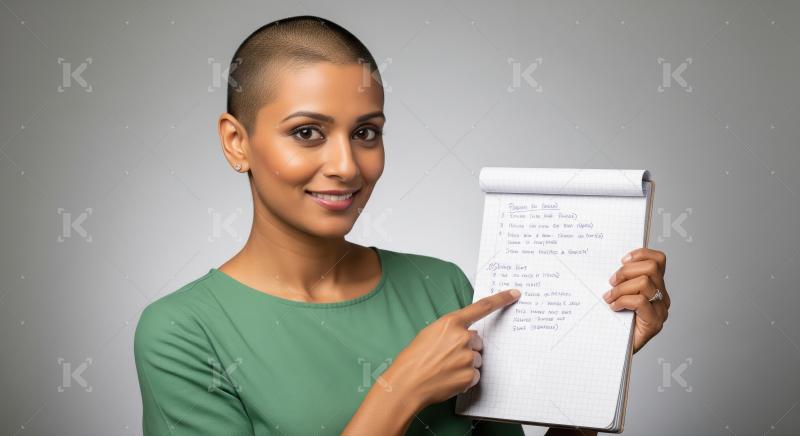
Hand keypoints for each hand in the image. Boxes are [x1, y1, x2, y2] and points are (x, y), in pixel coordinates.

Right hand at [382, 289, 520, 408]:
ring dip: (465, 364)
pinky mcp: (470, 375)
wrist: (407, 383)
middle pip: (477, 340)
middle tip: (447, 356)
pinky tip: (449, 378)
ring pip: (476, 358)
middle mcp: (463, 337)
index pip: (482, 307)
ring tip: (444, 368)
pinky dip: (465, 378)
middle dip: (467, 348)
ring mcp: (468, 357)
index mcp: (451, 323)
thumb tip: (464, 336)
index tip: (514, 294)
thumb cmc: (414, 359)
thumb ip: (451, 330)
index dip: (501, 299)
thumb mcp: (429, 334)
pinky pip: (475, 375)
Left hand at [603, 248, 670, 352]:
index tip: (622, 260)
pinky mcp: (654, 323)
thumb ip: (621, 281)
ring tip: (609, 298)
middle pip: (651, 267)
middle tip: (611, 283)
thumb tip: (609, 267)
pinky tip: (614, 307)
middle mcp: (662, 297)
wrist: (615, 351)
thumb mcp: (618, 295)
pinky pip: (640, 301)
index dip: (641, 254)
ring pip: (645, 282)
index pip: (658, 260)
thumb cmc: (615, 322)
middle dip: (626, 271)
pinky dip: (623, 300)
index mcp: (656, 286)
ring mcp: (661, 310)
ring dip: (621, 288)